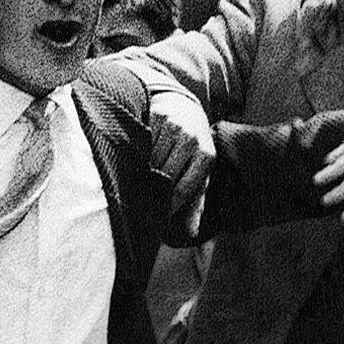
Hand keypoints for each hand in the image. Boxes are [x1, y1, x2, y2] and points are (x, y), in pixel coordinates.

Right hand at [144, 86, 214, 218]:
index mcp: (206, 157)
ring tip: (138, 184)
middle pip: (165, 175)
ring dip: (143, 173)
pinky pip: (143, 142)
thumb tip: (191, 234)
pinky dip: (138, 154)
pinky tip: (137, 161)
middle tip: (143, 203)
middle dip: (154, 191)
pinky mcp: (158, 116)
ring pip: (151, 159)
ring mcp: (174, 126)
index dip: (169, 206)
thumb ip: (195, 204)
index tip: (158, 216)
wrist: (186, 109)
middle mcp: (192, 139)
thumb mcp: (200, 173)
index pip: (183, 189)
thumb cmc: (192, 150)